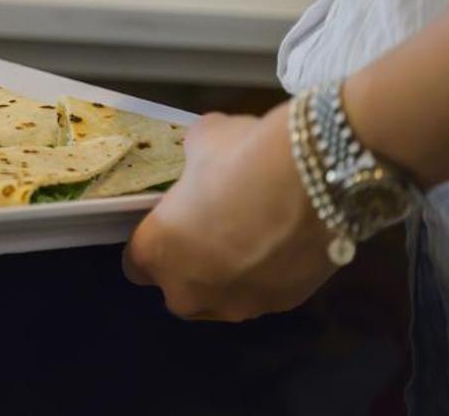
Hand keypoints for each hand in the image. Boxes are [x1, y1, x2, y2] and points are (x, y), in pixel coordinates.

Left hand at [122, 105, 338, 320]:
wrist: (313, 180)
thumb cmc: (238, 158)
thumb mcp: (201, 143)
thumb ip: (192, 161)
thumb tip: (204, 154)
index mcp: (155, 253)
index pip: (135, 265)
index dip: (154, 245)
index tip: (170, 226)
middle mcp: (189, 291)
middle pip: (179, 291)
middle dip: (191, 268)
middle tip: (212, 232)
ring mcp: (239, 304)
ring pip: (223, 299)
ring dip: (231, 276)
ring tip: (255, 238)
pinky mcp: (283, 306)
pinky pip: (266, 293)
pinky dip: (271, 275)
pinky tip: (286, 244)